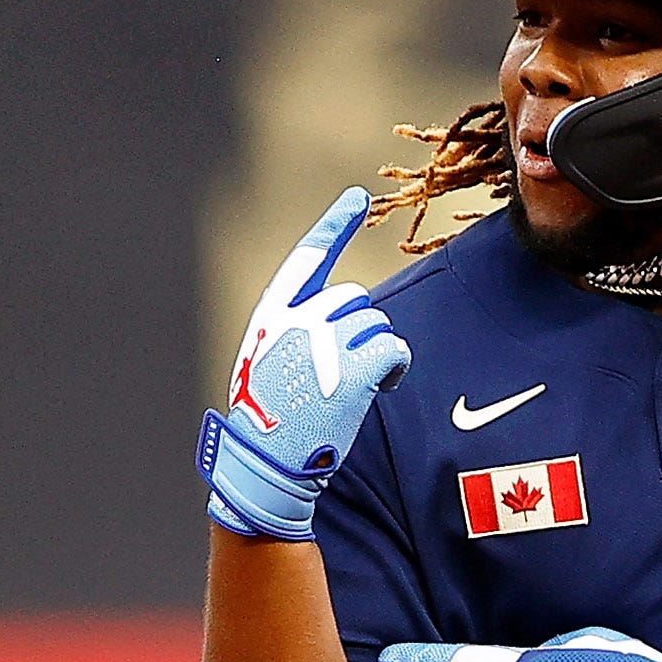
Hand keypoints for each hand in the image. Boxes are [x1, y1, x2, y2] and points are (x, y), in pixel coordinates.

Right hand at [198, 187, 411, 539]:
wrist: (266, 464)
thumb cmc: (269, 420)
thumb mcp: (267, 361)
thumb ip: (297, 330)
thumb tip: (343, 313)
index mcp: (272, 313)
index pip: (308, 256)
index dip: (335, 224)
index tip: (357, 197)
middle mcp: (298, 319)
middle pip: (354, 298)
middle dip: (359, 330)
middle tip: (341, 372)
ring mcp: (326, 343)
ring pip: (377, 324)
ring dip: (376, 353)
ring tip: (351, 388)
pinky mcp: (353, 370)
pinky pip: (394, 349)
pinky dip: (395, 366)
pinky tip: (380, 387)